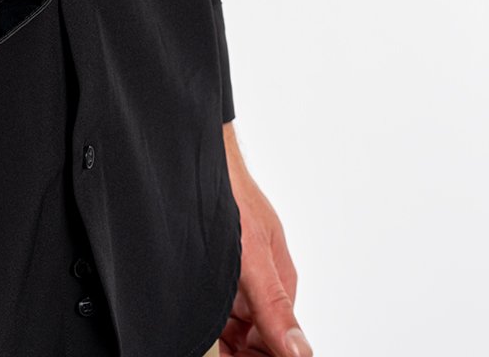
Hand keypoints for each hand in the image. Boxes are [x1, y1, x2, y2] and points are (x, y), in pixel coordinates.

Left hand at [218, 126, 312, 356]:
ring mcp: (235, 270)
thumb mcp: (253, 257)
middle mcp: (259, 279)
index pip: (278, 341)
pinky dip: (202, 315)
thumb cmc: (228, 191)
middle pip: (252, 336)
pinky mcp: (212, 261)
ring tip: (196, 337)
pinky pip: (211, 301)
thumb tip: (301, 352)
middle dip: (235, 349)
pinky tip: (187, 316)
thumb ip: (274, 306)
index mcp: (279, 280)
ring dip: (217, 336)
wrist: (195, 151)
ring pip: (229, 323)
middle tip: (209, 349)